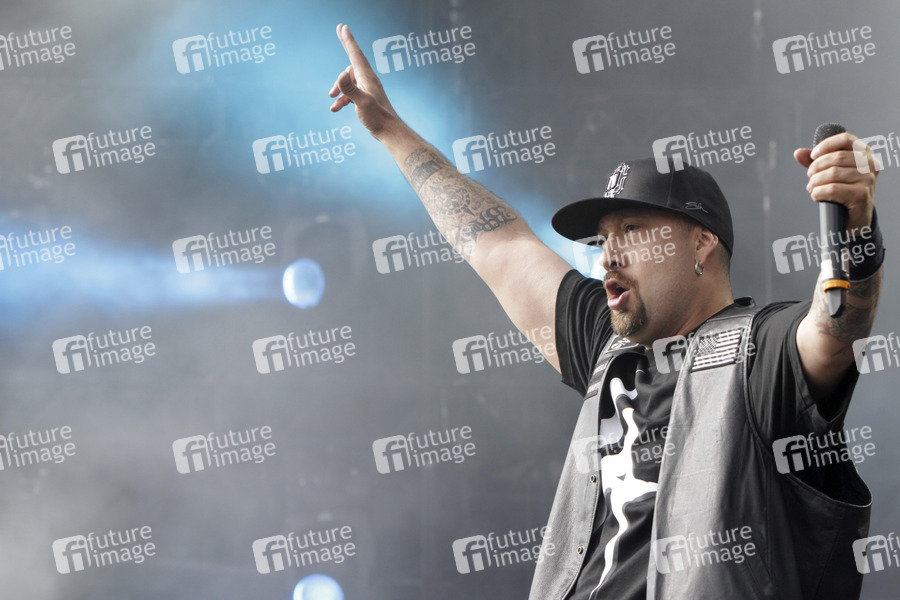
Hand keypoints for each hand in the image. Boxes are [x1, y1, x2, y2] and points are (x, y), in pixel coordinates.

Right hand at [329, 24, 401, 139]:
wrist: (389, 131)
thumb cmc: (378, 117)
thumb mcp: (361, 103)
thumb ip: (350, 89)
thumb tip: (340, 75)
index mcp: (367, 77)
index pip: (355, 54)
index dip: (348, 40)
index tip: (342, 27)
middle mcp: (368, 80)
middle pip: (350, 67)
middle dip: (339, 74)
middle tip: (333, 72)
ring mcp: (368, 89)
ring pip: (349, 82)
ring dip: (339, 90)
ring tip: (332, 100)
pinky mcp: (366, 98)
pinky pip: (351, 93)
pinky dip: (343, 99)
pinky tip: (337, 108)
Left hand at [793, 132, 878, 232]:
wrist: (855, 218)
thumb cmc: (842, 190)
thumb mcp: (830, 172)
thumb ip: (816, 161)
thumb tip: (798, 153)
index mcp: (865, 153)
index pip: (846, 139)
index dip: (826, 145)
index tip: (813, 156)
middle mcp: (871, 164)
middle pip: (836, 157)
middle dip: (816, 167)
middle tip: (810, 177)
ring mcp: (868, 180)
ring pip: (832, 173)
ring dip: (815, 182)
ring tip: (812, 188)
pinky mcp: (861, 195)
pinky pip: (832, 189)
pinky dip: (818, 193)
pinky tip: (816, 196)